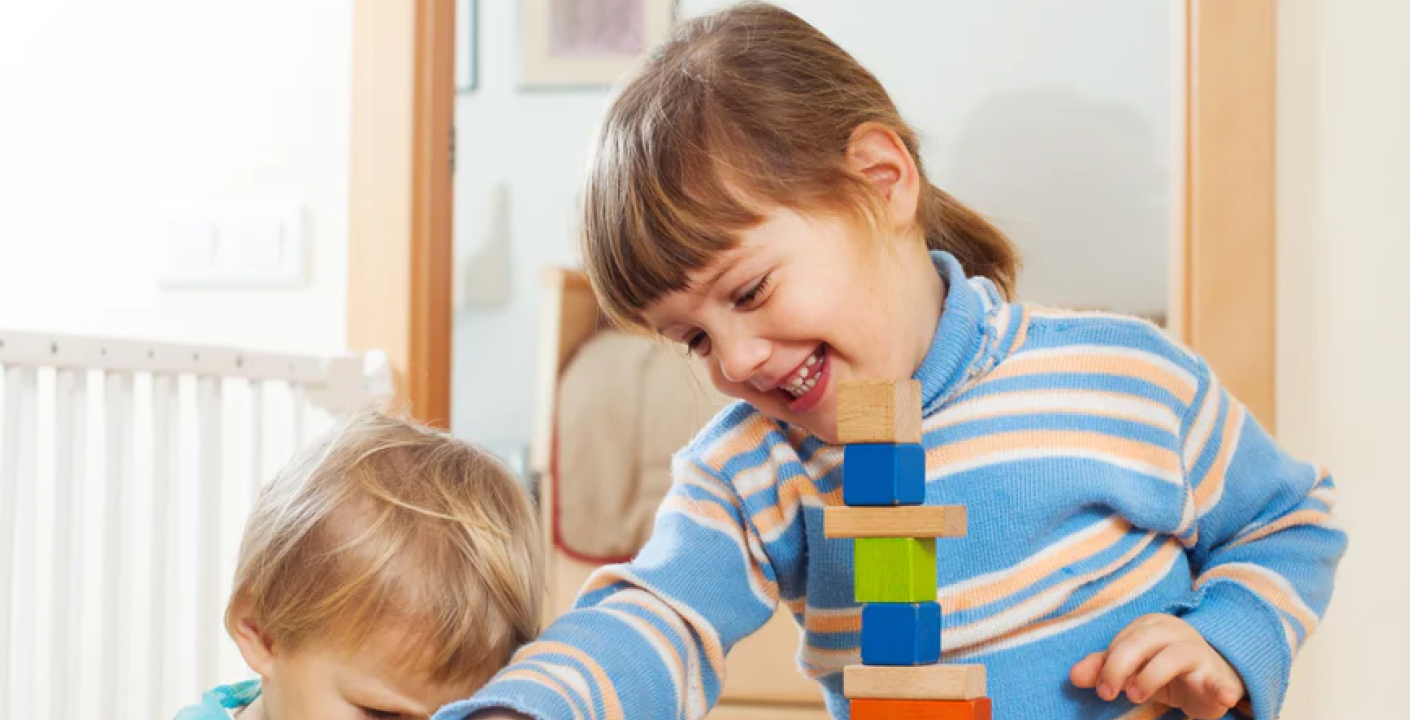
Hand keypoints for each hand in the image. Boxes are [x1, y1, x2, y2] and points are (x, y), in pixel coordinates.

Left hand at [1070, 614, 1244, 719]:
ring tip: (1135, 696)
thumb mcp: (1131, 669)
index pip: (1122, 640)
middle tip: (1107, 694)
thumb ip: (1102, 669)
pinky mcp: (1217, 677)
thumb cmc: (1162, 670)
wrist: (1209, 680)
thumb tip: (1073, 676)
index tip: (1102, 688)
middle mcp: (1174, 633)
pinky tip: (1224, 696)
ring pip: (1174, 656)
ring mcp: (1199, 653)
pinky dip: (1222, 687)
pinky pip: (1219, 680)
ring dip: (1150, 676)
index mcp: (1150, 625)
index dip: (1107, 665)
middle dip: (1118, 666)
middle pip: (1142, 641)